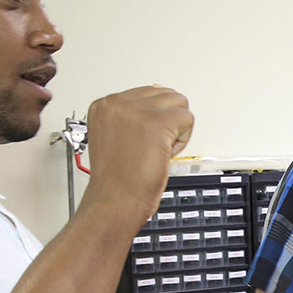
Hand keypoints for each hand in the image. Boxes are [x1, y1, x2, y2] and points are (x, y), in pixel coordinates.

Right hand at [82, 86, 194, 225]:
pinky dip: (183, 140)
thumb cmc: (117, 178)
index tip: (141, 139)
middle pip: (164, 95)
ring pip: (179, 104)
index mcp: (104, 105)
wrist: (115, 199)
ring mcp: (137, 111)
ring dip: (176, 129)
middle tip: (150, 146)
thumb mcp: (115, 136)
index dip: (152, 119)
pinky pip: (187, 119)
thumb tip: (158, 101)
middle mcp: (117, 104)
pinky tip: (164, 153)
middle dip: (166, 121)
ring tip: (156, 149)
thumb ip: (132, 117)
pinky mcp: (157, 122)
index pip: (146, 93)